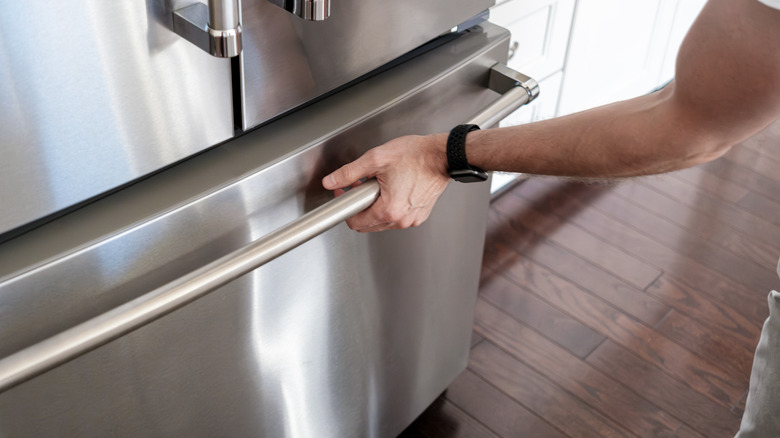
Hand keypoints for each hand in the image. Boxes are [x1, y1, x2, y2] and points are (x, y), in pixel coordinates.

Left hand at [322, 134, 449, 231]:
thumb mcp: (376, 159)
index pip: (355, 222)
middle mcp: (401, 220)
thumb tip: (331, 181)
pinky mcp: (420, 215)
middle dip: (360, 205)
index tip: (346, 192)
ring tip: (380, 184)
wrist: (442, 156)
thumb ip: (349, 172)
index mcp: (389, 210)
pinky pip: (397, 217)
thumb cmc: (416, 156)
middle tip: (362, 185)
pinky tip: (394, 188)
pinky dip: (391, 206)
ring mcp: (412, 219)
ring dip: (376, 206)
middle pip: (368, 224)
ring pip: (382, 221)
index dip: (346, 206)